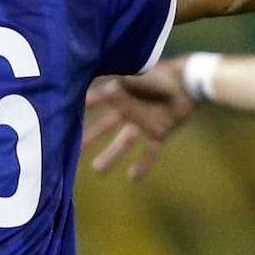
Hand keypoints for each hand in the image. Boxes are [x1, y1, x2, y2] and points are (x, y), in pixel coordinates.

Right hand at [83, 67, 191, 181]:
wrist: (189, 82)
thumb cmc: (163, 76)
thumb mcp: (141, 78)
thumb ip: (125, 82)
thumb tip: (105, 85)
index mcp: (123, 95)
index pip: (98, 101)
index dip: (84, 107)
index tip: (65, 112)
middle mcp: (130, 110)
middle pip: (106, 126)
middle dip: (90, 137)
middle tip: (74, 149)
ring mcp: (144, 122)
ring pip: (123, 142)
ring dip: (111, 155)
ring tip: (97, 169)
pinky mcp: (159, 132)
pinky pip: (150, 151)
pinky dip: (143, 164)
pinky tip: (133, 179)